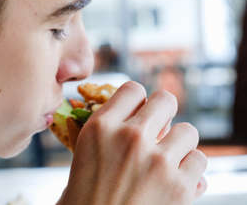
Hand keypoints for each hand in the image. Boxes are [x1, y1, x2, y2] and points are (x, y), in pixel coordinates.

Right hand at [58, 81, 206, 204]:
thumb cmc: (83, 198)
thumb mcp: (84, 154)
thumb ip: (107, 131)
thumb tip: (134, 120)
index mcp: (101, 127)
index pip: (133, 89)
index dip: (138, 101)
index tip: (139, 113)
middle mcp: (130, 137)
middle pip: (166, 100)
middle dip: (164, 113)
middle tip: (159, 129)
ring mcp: (158, 161)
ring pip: (188, 131)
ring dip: (179, 145)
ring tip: (167, 160)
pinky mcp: (180, 187)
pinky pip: (199, 161)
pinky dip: (191, 171)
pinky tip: (176, 180)